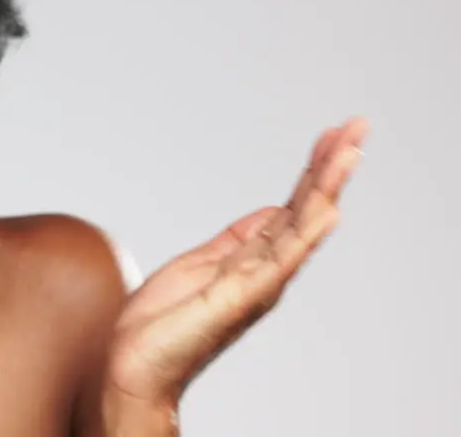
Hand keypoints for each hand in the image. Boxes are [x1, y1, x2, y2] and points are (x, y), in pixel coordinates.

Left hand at [105, 117, 367, 410]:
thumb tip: (272, 212)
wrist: (133, 367)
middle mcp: (263, 269)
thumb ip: (238, 239)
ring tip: (350, 150)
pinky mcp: (242, 295)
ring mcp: (257, 282)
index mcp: (252, 258)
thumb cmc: (161, 324)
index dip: (312, 168)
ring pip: (301, 224)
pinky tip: (326, 210)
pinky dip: (305, 234)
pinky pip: (280, 260)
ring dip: (326, 186)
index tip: (332, 134)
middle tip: (358, 124)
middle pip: (305, 207)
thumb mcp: (202, 264)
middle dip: (330, 165)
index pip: (292, 204)